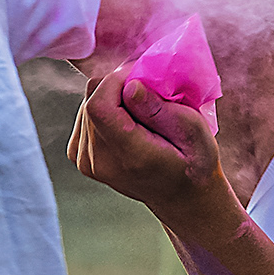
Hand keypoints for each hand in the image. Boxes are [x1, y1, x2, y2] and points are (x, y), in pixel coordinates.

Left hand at [69, 64, 226, 213]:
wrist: (180, 197)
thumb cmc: (194, 161)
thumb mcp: (194, 131)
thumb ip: (160, 109)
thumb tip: (129, 86)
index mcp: (131, 156)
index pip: (99, 107)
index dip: (115, 81)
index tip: (142, 77)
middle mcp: (100, 162)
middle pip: (91, 101)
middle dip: (117, 85)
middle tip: (147, 89)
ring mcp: (86, 162)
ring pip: (86, 104)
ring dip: (112, 96)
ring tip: (141, 108)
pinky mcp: (79, 157)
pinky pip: (84, 116)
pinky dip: (105, 108)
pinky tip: (127, 119)